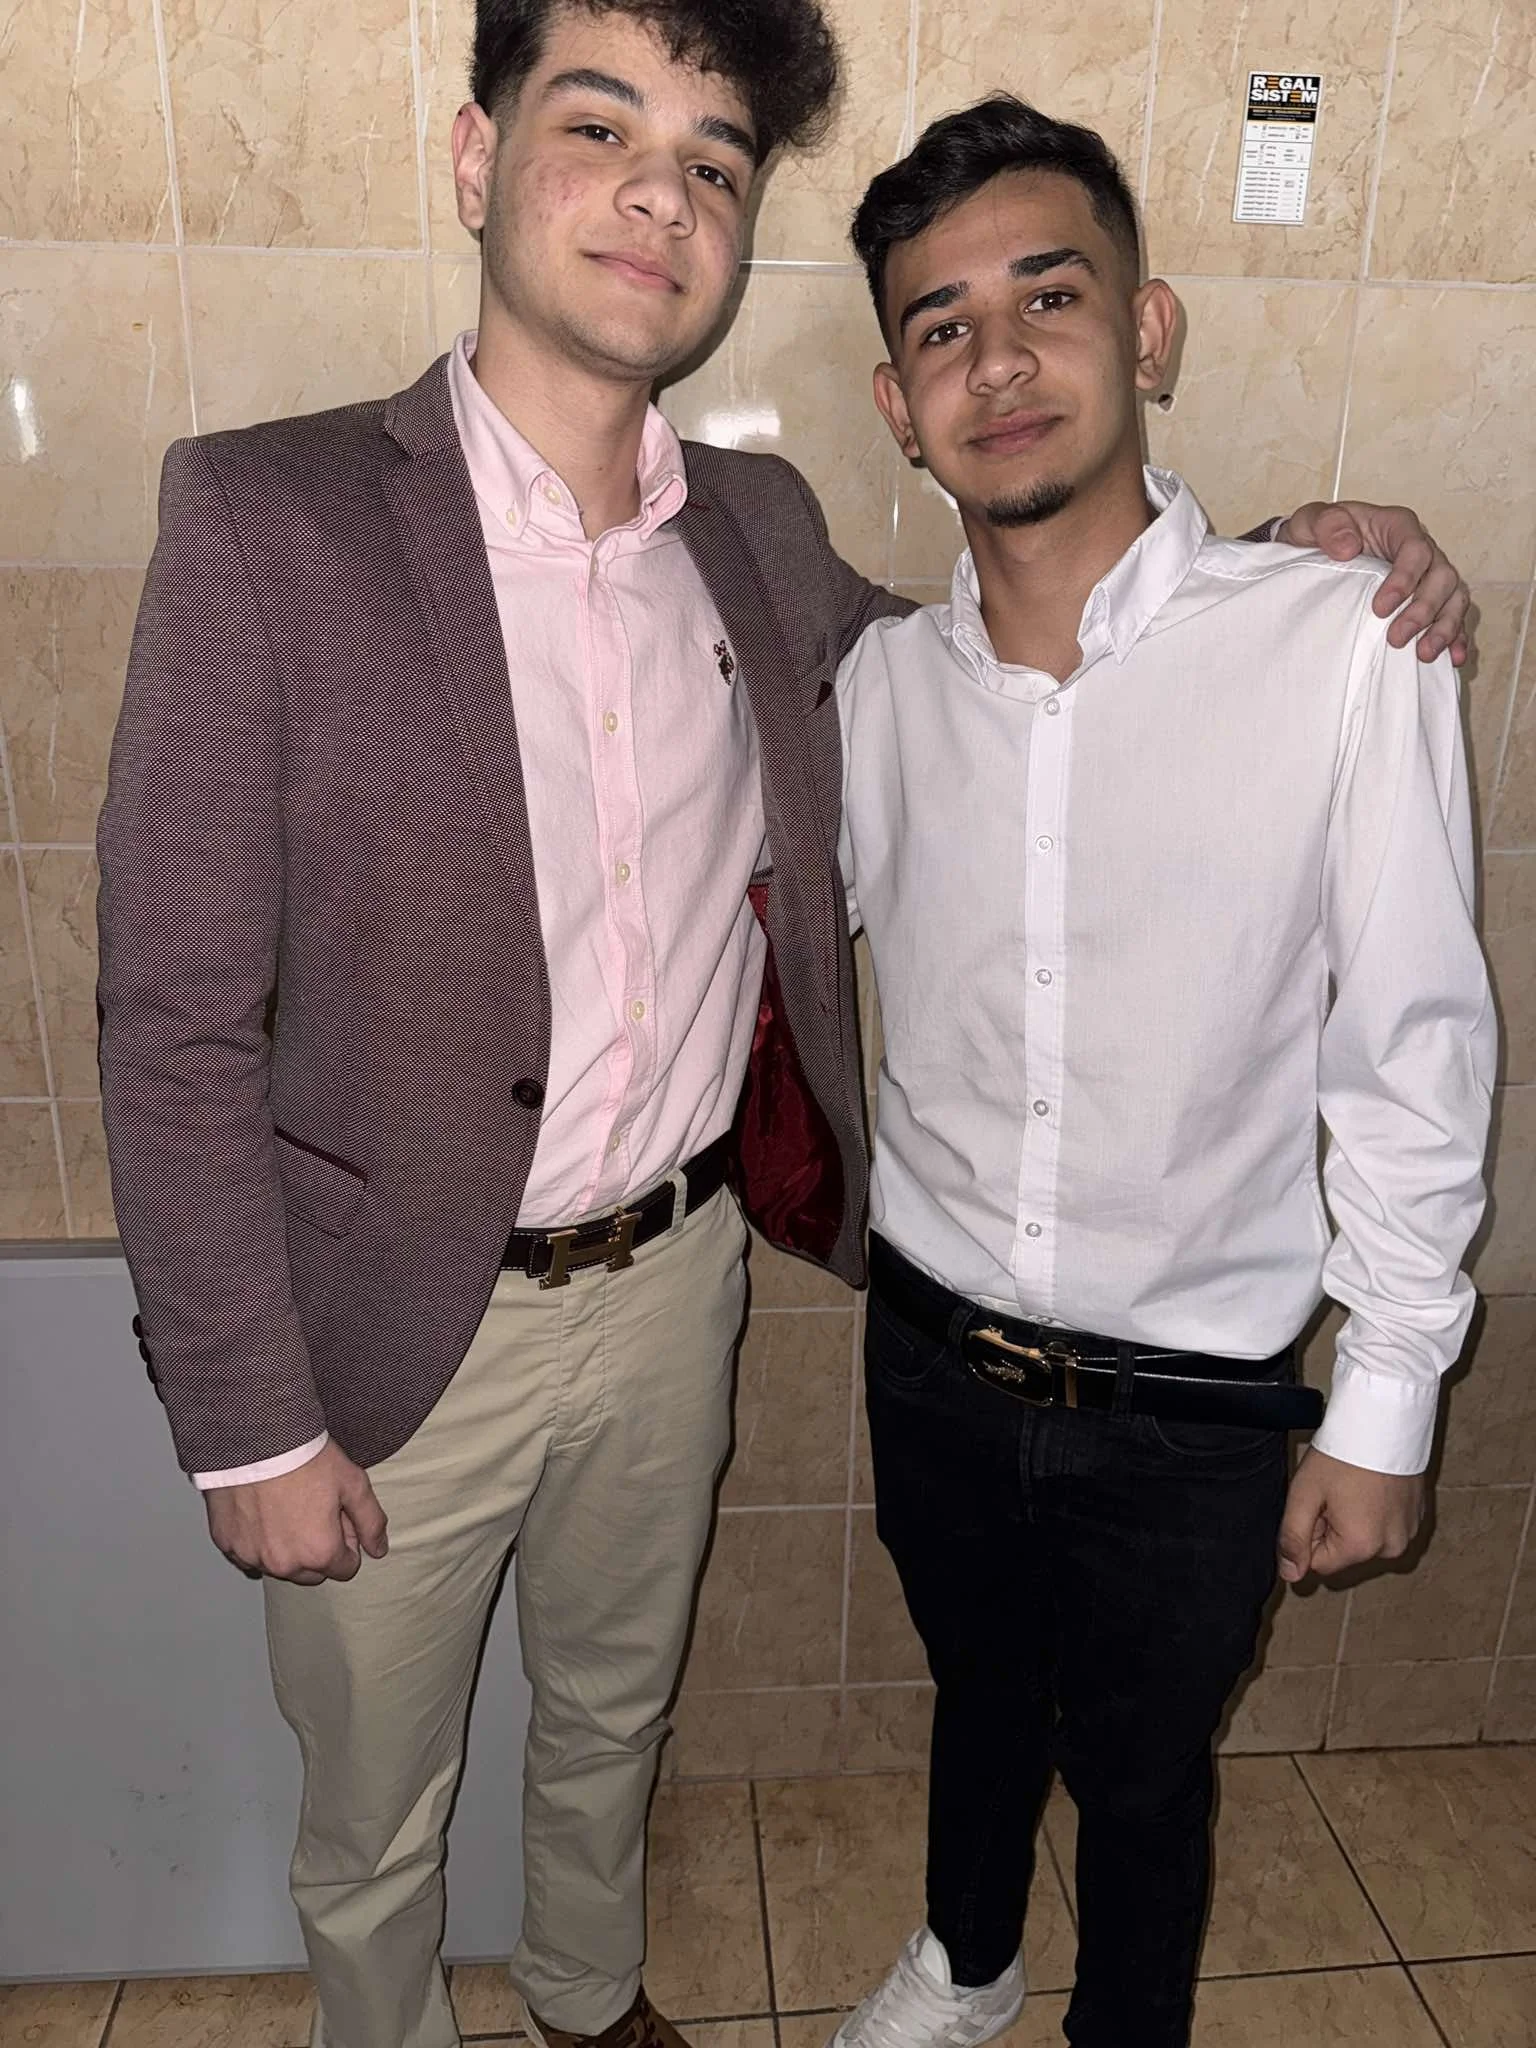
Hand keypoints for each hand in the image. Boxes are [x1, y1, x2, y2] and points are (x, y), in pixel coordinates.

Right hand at [204, 1440, 388, 1585]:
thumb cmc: (305, 1458)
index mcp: (319, 1553)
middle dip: (316, 1551)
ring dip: (285, 1549)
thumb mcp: (352, 1483)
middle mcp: (284, 1564)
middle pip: (311, 1573)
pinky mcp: (226, 1544)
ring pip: (278, 1567)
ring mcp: (251, 1556)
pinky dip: (256, 1542)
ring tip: (286, 1509)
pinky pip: (247, 1555)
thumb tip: (378, 1550)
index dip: (346, 1542)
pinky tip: (261, 1513)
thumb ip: (371, 1522)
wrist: (255, 1438)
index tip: (337, 1517)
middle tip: (313, 1512)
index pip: (345, 1569)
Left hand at [1275, 502, 1470, 666]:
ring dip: (1445, 627)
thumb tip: (1348, 547)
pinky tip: (1453, 657)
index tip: (1380, 609)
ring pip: (1453, 597)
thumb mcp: (1312, 521)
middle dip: (1424, 610)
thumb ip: (1328, 526)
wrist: (1316, 551)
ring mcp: (1428, 576)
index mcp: (1398, 527)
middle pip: (1442, 576)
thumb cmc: (1320, 534)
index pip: (1415, 549)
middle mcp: (1421, 550)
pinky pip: (1451, 616)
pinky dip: (1455, 636)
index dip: (1404, 579)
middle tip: (1396, 638)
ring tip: (1425, 654)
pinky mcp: (1428, 599)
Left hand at [1277, 1448, 1426, 1583]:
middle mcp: (1391, 1549)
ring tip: (1355, 1485)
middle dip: (1333, 1526)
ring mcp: (1408, 1533)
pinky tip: (1372, 1484)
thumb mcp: (1305, 1494)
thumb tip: (1290, 1575)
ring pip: (1365, 1540)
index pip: (1318, 1563)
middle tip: (1336, 1491)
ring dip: (1354, 1519)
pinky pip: (1386, 1527)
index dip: (1310, 1531)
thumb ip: (1293, 1538)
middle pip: (1344, 1553)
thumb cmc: (1343, 1455)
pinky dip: (1375, 1511)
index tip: (1318, 1503)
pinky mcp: (1418, 1518)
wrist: (1385, 1422)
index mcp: (1361, 1547)